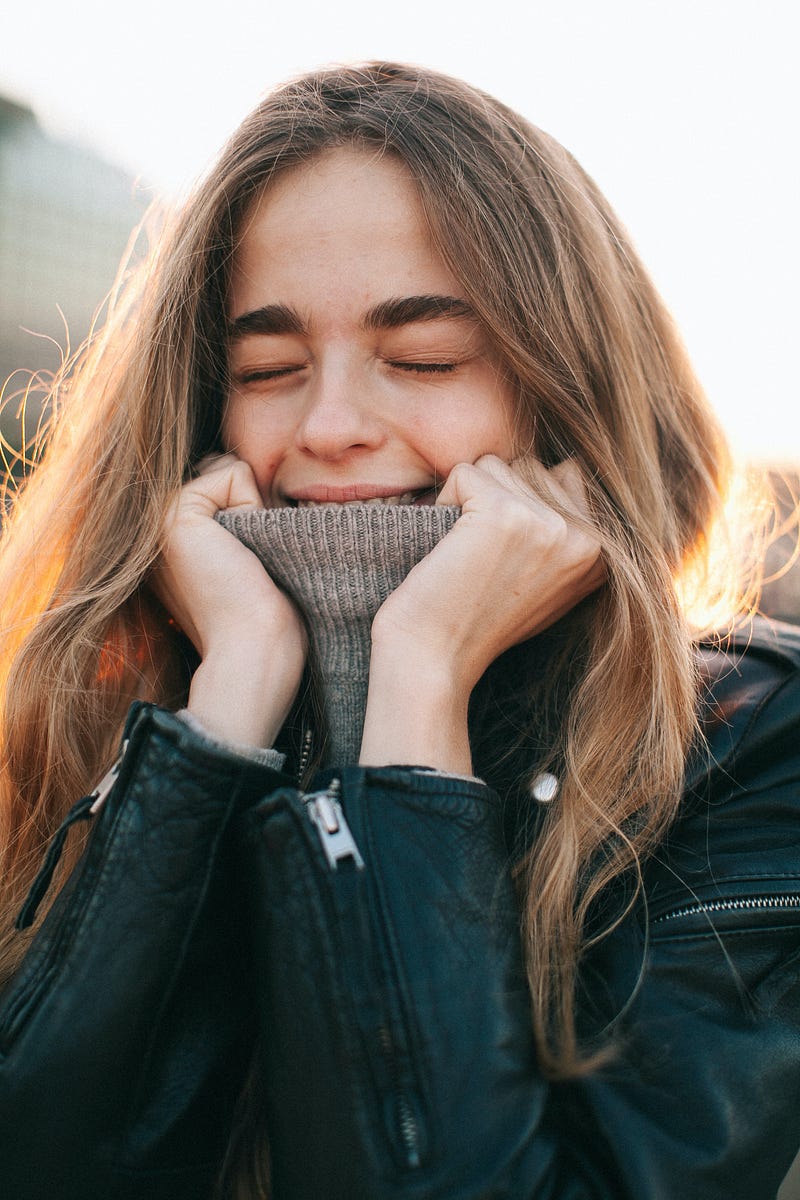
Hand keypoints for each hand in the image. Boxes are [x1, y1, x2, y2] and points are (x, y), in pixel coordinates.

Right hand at [150, 454, 306, 745]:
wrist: (252, 649)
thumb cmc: (263, 618)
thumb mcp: (249, 556)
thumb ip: (237, 516)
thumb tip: (245, 474)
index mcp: (172, 539)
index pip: (224, 483)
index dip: (253, 509)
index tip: (248, 563)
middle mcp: (157, 526)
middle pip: (225, 471)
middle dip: (252, 503)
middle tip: (248, 561)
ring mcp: (158, 517)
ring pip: (229, 468)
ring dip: (254, 506)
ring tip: (245, 558)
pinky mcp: (174, 512)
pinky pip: (233, 472)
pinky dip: (253, 505)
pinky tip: (242, 551)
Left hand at [360, 456, 602, 771]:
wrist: (434, 658)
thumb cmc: (476, 621)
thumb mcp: (546, 581)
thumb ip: (566, 531)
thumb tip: (568, 468)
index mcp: (605, 555)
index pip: (568, 475)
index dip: (523, 502)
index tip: (504, 558)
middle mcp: (588, 538)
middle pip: (533, 465)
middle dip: (496, 496)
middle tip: (482, 558)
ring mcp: (551, 524)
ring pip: (499, 464)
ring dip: (469, 500)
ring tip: (467, 554)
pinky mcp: (506, 512)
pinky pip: (466, 470)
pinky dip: (444, 499)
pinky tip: (449, 546)